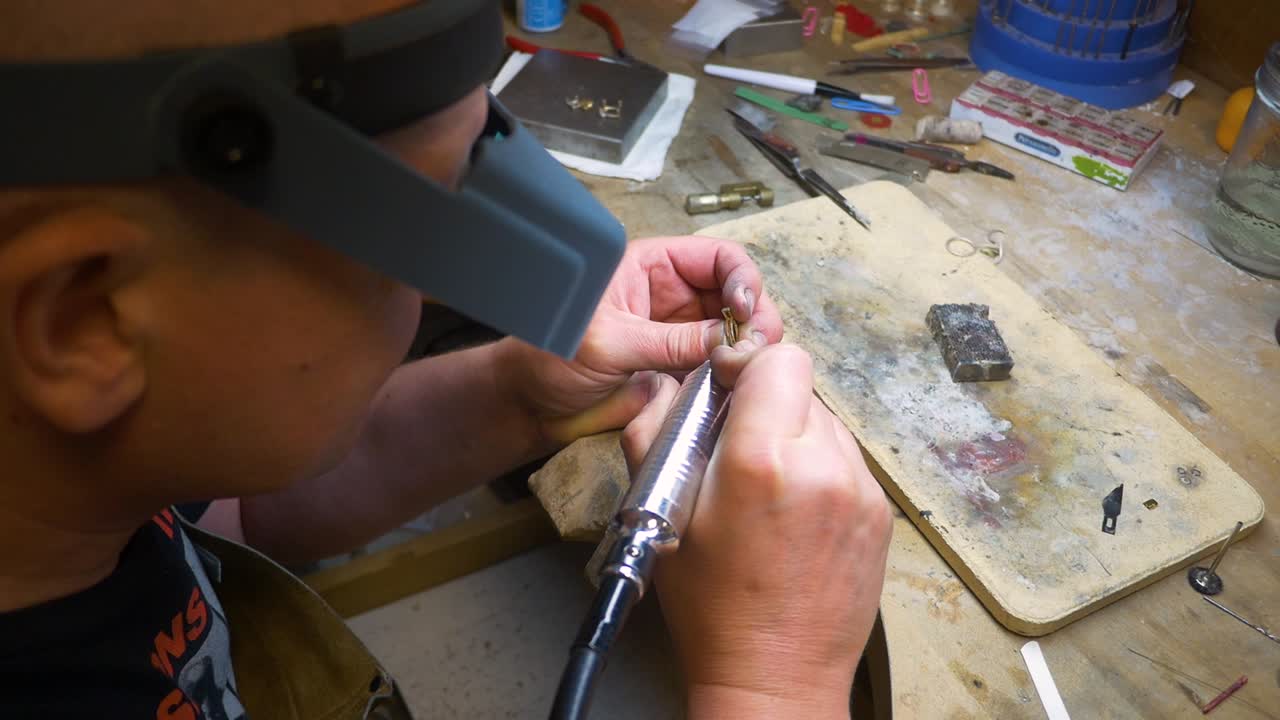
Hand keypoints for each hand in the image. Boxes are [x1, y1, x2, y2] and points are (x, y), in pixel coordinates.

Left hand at [495, 236, 782, 447]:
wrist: (532, 405)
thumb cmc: (549, 357)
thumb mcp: (608, 343)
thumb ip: (667, 342)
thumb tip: (724, 341)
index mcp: (652, 267)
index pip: (717, 258)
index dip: (741, 279)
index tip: (743, 311)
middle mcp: (673, 296)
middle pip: (737, 294)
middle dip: (755, 316)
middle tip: (757, 348)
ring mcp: (680, 332)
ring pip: (735, 331)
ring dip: (749, 347)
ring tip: (746, 369)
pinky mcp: (682, 368)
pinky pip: (721, 365)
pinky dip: (735, 373)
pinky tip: (735, 385)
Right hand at [620, 340, 892, 717]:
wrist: (776, 675)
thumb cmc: (713, 606)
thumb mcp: (661, 512)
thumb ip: (659, 431)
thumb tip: (674, 386)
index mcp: (761, 459)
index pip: (779, 358)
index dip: (748, 370)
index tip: (728, 396)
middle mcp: (822, 465)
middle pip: (803, 387)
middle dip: (769, 408)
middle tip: (739, 457)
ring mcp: (861, 490)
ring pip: (827, 423)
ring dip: (796, 439)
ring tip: (769, 493)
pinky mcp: (881, 512)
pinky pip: (846, 461)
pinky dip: (820, 472)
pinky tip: (795, 516)